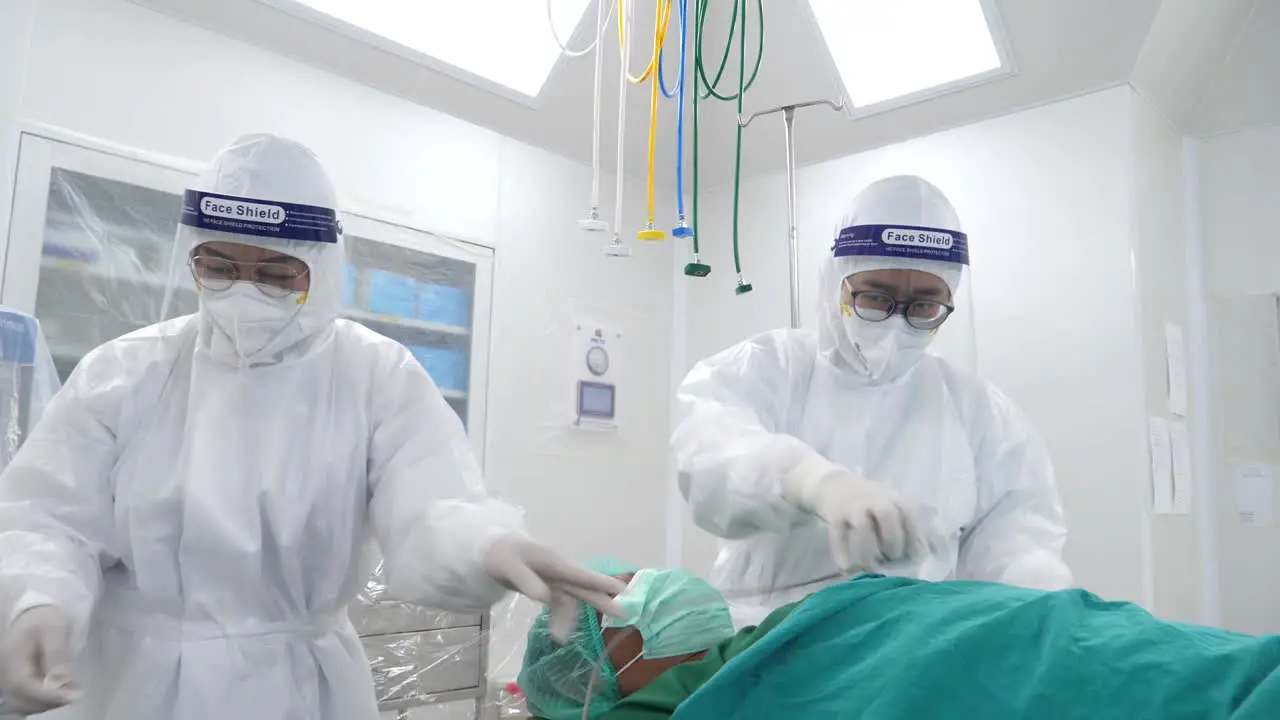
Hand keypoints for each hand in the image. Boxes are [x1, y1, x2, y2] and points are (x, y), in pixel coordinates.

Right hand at [0, 606, 79, 714]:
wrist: (35, 613)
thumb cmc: (45, 618)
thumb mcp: (54, 629)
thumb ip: (57, 654)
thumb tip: (59, 681)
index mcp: (13, 658)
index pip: (22, 686)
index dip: (47, 696)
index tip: (72, 696)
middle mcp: (8, 672)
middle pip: (22, 699)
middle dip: (50, 702)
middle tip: (76, 694)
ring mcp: (12, 678)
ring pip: (25, 702)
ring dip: (49, 702)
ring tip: (73, 691)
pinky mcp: (21, 680)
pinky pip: (30, 697)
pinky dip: (47, 699)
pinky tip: (65, 691)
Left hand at [483, 534, 626, 641]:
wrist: (494, 549)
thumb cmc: (503, 554)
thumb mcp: (509, 566)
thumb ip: (527, 581)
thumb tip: (545, 598)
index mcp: (555, 562)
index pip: (583, 575)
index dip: (603, 583)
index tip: (624, 591)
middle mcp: (560, 571)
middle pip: (585, 587)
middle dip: (602, 600)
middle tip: (623, 614)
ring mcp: (556, 580)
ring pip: (572, 600)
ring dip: (569, 619)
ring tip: (559, 639)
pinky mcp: (549, 588)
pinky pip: (560, 605)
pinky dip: (560, 619)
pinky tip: (556, 635)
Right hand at [784, 456, 926, 573]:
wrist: (835, 486)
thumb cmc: (872, 504)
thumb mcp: (894, 507)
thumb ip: (913, 527)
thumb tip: (936, 553)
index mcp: (895, 499)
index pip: (910, 516)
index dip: (917, 538)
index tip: (919, 559)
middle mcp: (876, 499)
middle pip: (888, 516)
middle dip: (893, 542)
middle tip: (892, 559)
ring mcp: (854, 506)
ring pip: (863, 526)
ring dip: (870, 549)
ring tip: (871, 568)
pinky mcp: (835, 514)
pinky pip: (838, 534)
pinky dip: (842, 552)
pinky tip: (846, 568)